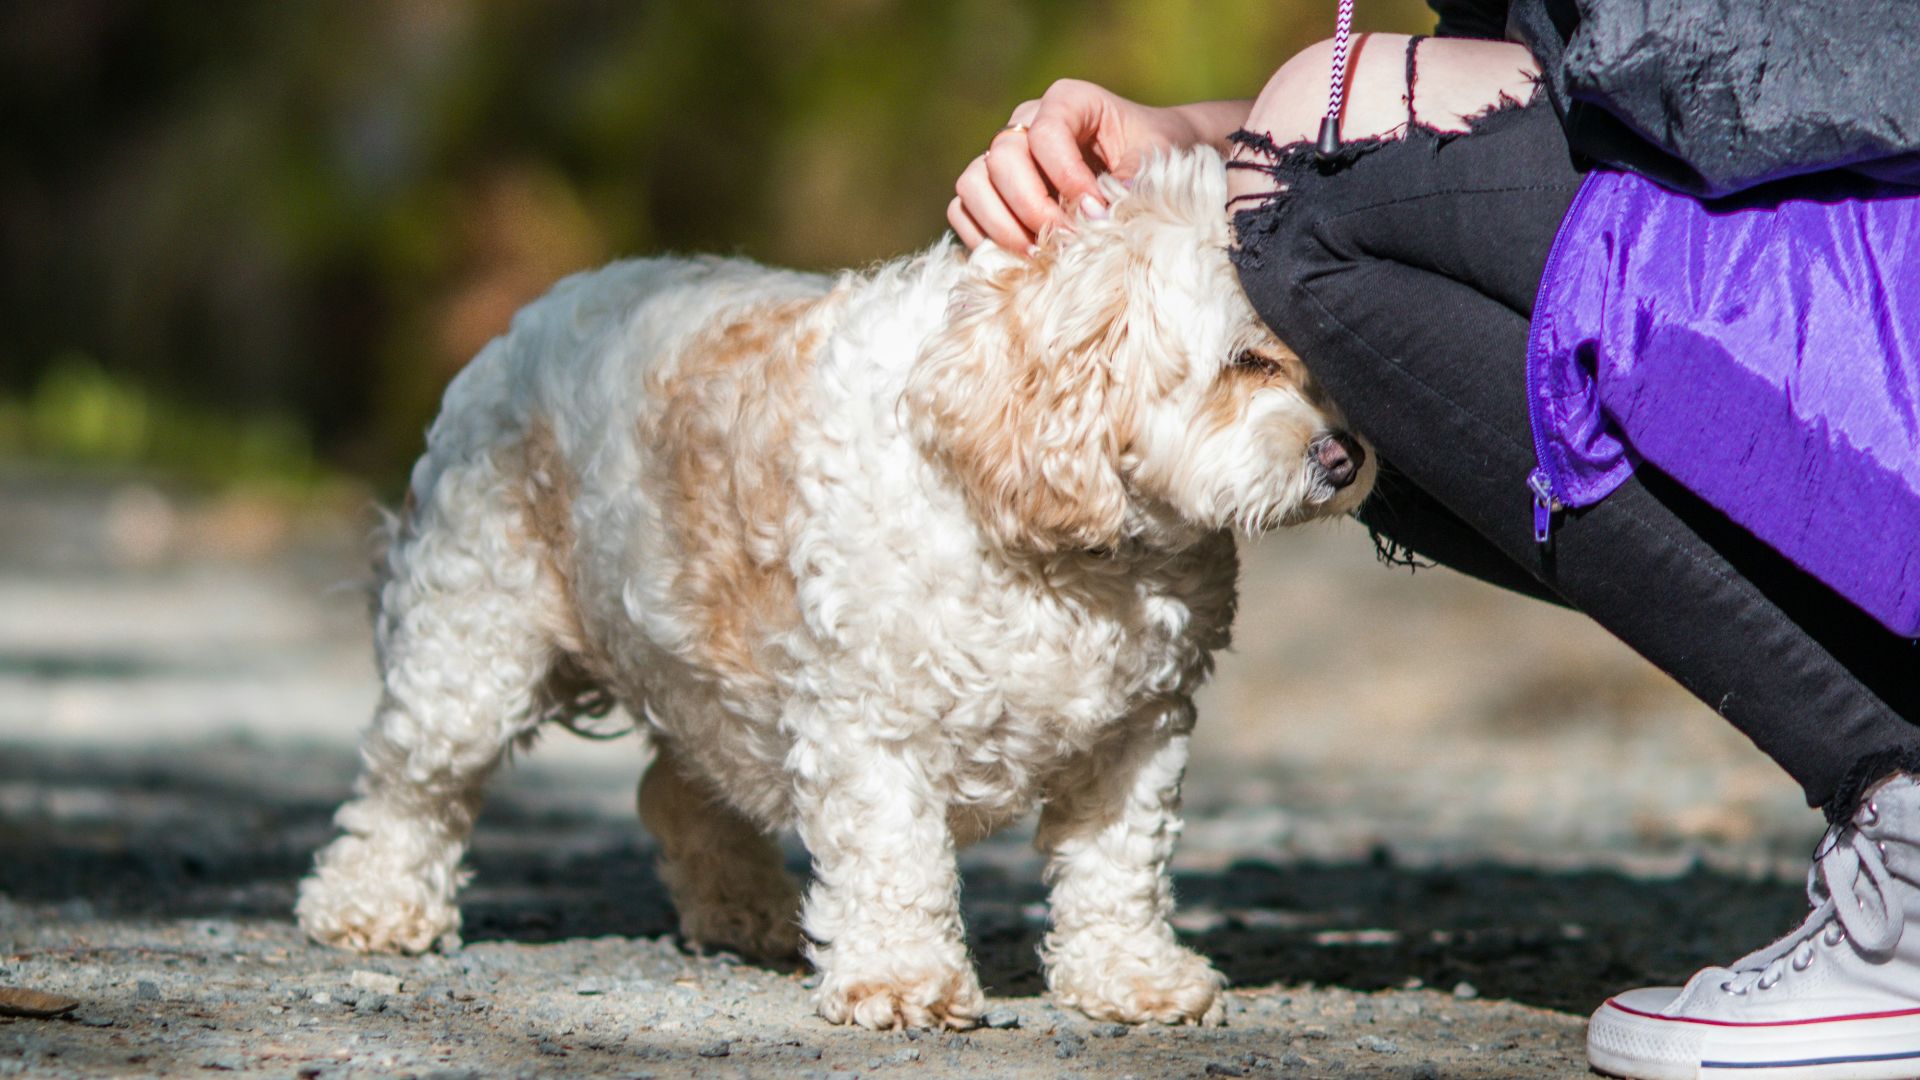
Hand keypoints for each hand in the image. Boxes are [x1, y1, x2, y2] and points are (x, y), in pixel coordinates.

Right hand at [950, 79, 1202, 252]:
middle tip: (1066, 241)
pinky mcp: (989, 190)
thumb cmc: (1153, 154)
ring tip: (1038, 256)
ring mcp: (1001, 156)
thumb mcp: (1157, 160)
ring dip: (1001, 226)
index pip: (1047, 134)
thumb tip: (1096, 219)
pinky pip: (962, 211)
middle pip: (1001, 158)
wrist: (1148, 163)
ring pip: (972, 183)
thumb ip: (1131, 183)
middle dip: (1033, 208)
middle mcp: (1026, 123)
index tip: (1097, 213)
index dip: (1067, 178)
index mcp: (1068, 102)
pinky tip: (1019, 259)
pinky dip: (982, 238)